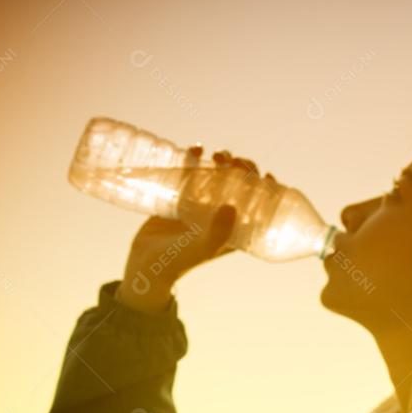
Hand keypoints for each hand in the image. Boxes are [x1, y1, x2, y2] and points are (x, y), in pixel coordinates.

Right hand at [115, 147, 261, 312]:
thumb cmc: (177, 262)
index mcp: (234, 229)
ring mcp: (201, 204)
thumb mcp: (201, 249)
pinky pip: (192, 173)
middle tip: (235, 162)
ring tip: (218, 155)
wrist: (144, 263)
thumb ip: (217, 233)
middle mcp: (221, 215)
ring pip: (219, 176)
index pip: (259, 206)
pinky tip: (195, 149)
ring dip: (223, 162)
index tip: (266, 176)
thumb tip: (232, 208)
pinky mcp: (180, 196)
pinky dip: (195, 159)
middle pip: (240, 186)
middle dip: (243, 170)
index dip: (267, 190)